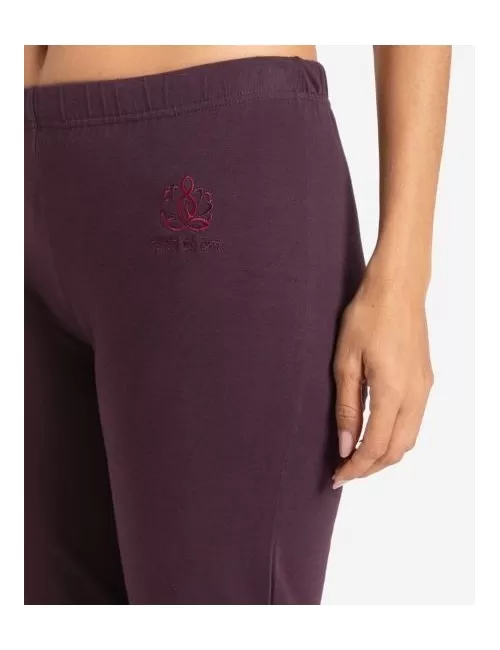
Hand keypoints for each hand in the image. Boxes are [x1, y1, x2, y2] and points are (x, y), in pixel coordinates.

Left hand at [332, 265, 433, 487]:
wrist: (398, 288)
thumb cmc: (367, 317)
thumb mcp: (345, 362)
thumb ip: (348, 407)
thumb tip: (346, 445)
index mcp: (392, 392)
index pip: (375, 446)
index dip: (356, 467)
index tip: (337, 477)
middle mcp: (414, 395)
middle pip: (396, 450)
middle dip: (370, 467)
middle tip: (344, 472)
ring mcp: (424, 388)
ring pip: (408, 438)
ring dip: (384, 454)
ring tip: (357, 457)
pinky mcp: (425, 380)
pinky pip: (414, 421)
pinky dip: (395, 436)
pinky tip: (375, 432)